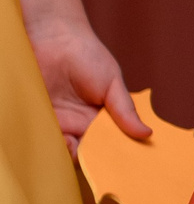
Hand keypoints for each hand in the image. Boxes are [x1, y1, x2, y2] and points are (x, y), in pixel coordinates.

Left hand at [27, 18, 143, 147]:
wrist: (53, 38)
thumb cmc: (88, 55)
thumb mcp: (113, 83)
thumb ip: (126, 110)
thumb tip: (147, 133)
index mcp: (100, 118)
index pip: (108, 145)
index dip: (113, 156)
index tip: (120, 165)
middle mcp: (78, 124)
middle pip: (86, 153)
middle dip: (90, 160)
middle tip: (93, 159)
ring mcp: (57, 123)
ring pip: (63, 150)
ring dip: (68, 154)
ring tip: (73, 146)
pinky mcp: (36, 119)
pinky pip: (43, 139)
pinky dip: (49, 145)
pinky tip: (58, 142)